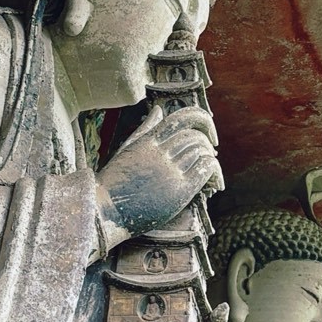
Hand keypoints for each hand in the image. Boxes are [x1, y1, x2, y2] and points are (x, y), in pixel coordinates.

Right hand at [97, 105, 222, 236]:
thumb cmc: (114, 183)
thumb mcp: (128, 150)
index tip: (209, 131)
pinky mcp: (179, 190)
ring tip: (211, 171)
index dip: (202, 119)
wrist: (106, 211)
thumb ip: (146, 129)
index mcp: (148, 141)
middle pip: (195, 136)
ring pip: (202, 151)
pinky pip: (205, 170)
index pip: (182, 118)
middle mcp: (160, 152)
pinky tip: (215, 181)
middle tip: (211, 152)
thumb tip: (158, 110)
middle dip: (208, 142)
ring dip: (211, 158)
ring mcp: (170, 171)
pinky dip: (215, 172)